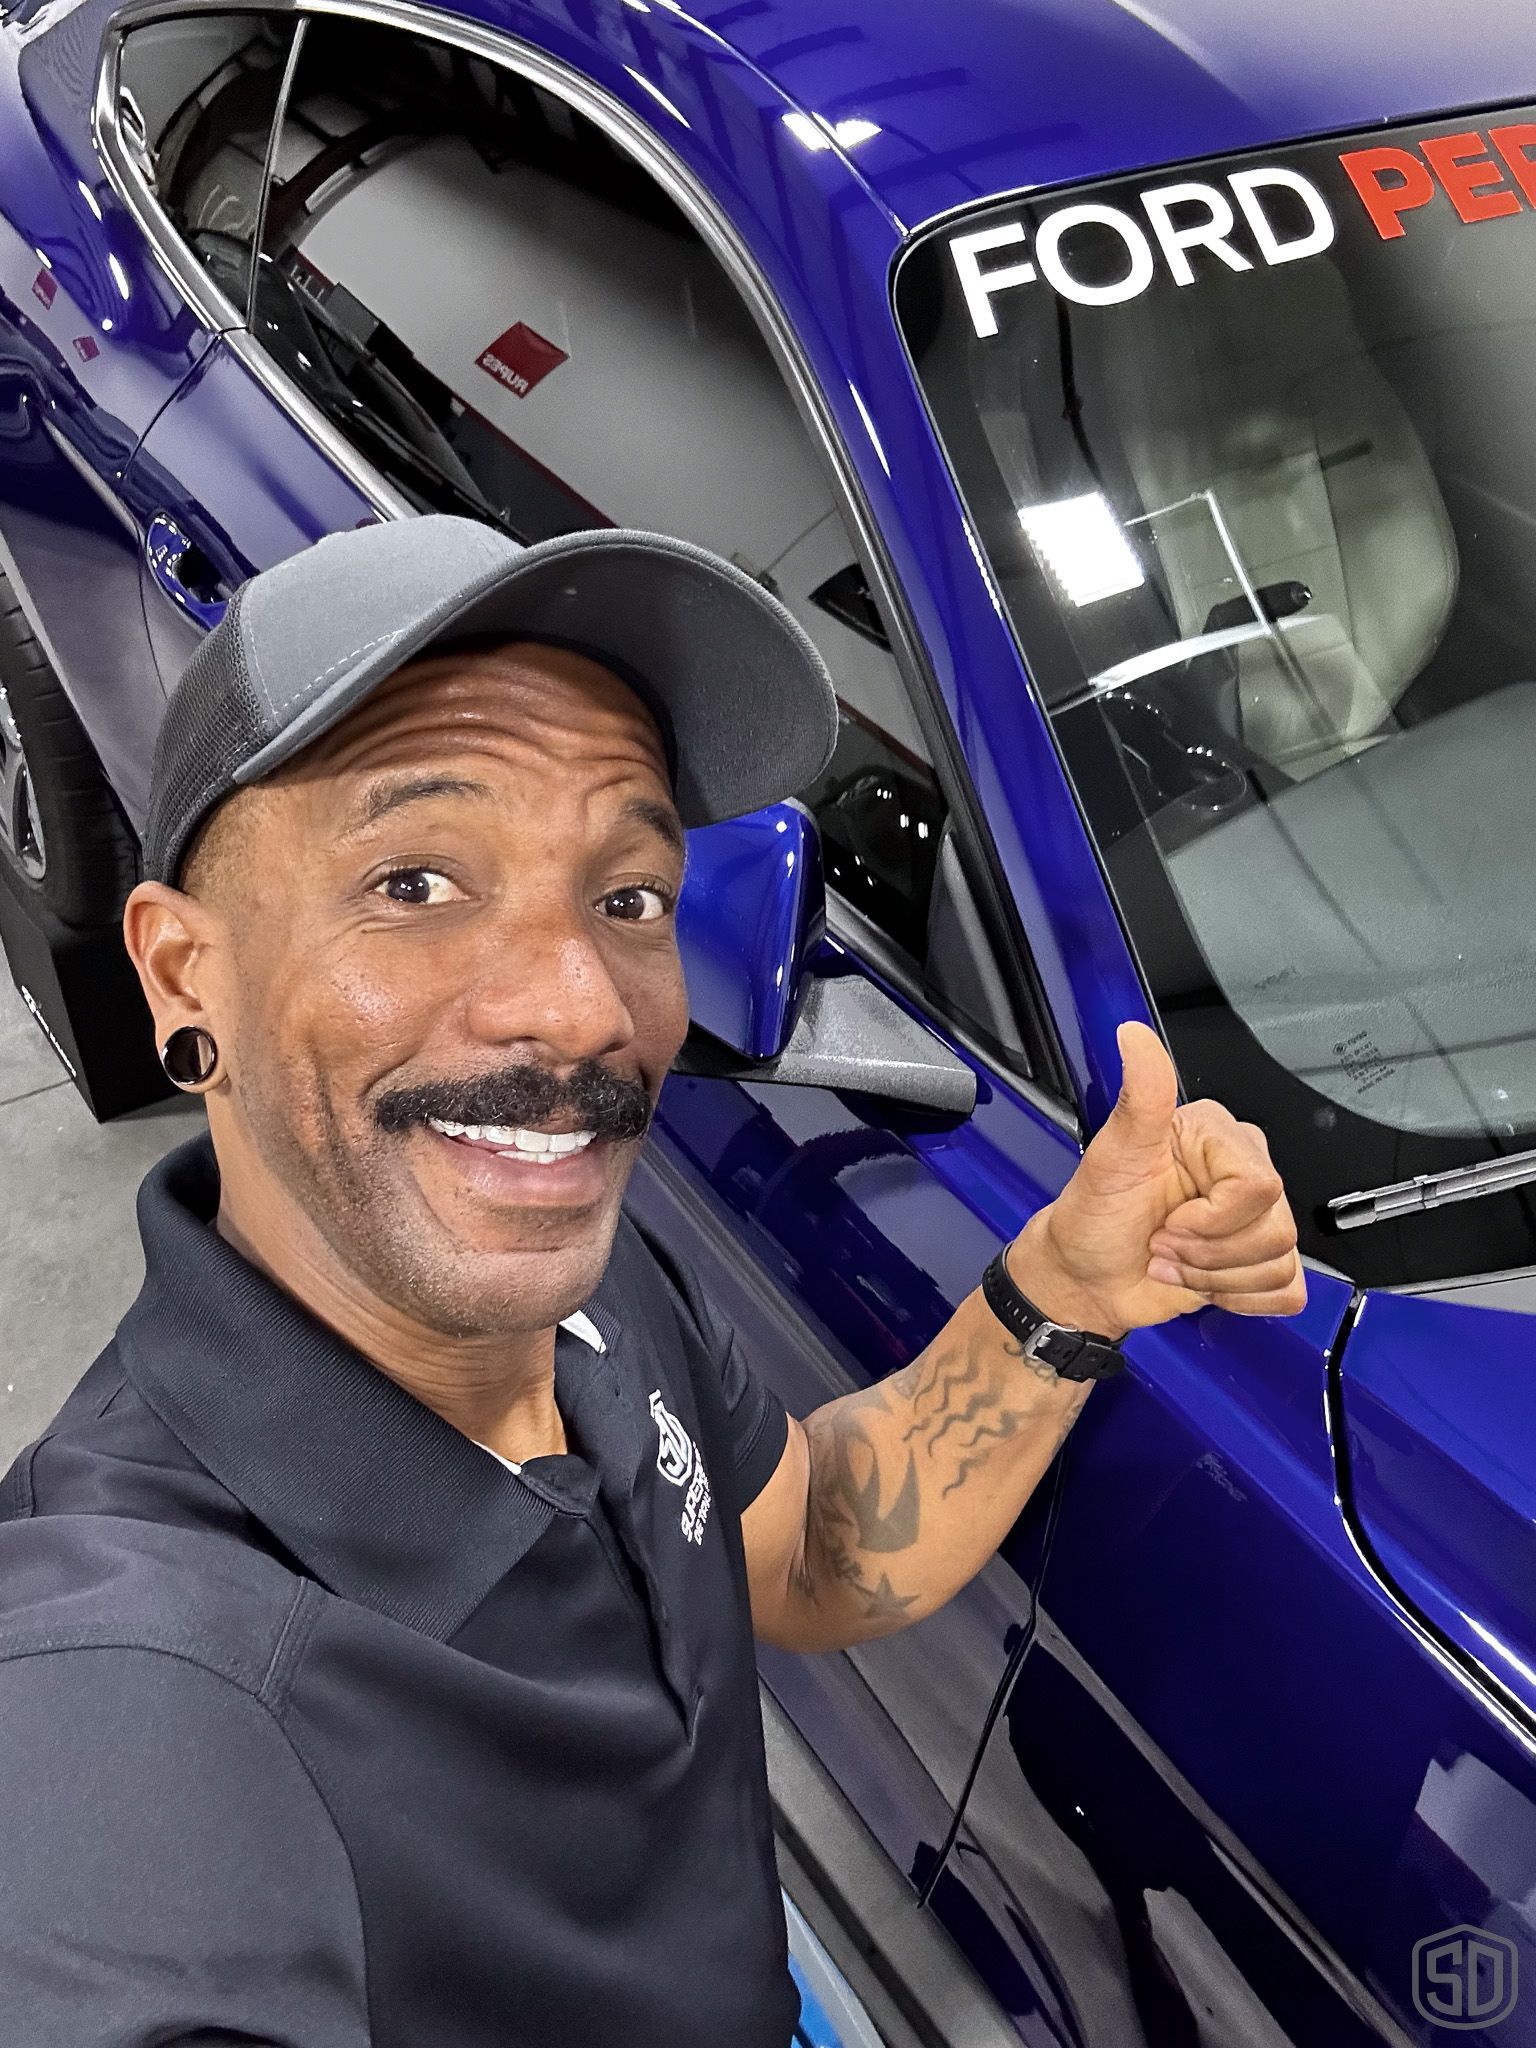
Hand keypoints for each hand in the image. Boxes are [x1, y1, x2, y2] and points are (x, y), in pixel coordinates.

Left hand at [1007, 1022, 1305, 1340]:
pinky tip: (1204, 1283)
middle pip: (1274, 1227)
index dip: (1212, 1219)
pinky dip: (1239, 1298)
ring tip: (1175, 1262)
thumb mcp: (1110, 1156)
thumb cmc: (1095, 1216)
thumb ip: (1138, 1096)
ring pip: (1279, 1260)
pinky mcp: (1259, 1262)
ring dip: (1215, 1278)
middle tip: (1165, 1243)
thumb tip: (1133, 1036)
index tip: (1171, 1220)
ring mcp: (1254, 1219)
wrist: (1087, 1276)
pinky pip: (1286, 1288)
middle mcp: (1241, 1173)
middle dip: (1207, 1254)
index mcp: (1216, 1137)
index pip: (1258, 1186)